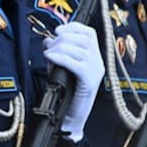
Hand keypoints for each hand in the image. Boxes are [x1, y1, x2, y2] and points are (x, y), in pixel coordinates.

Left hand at [43, 22, 102, 141]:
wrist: (70, 118)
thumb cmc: (64, 94)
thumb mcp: (59, 68)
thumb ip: (56, 53)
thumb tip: (48, 39)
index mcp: (94, 57)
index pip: (90, 33)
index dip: (73, 28)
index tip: (57, 30)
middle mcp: (99, 63)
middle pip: (84, 40)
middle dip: (63, 39)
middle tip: (49, 46)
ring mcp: (96, 73)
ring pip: (80, 50)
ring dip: (60, 48)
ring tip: (48, 54)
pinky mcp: (90, 82)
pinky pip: (77, 64)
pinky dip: (62, 58)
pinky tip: (51, 58)